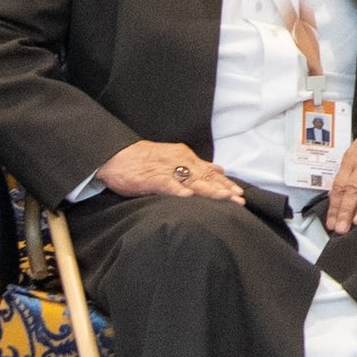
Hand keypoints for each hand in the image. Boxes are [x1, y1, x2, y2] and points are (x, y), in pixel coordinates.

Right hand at [96, 139, 243, 200]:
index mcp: (185, 157)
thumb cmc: (143, 160)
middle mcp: (179, 161)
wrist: (115, 156)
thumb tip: (219, 169)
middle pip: (206, 177)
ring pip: (191, 180)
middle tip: (240, 200)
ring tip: (224, 198)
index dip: (225, 183)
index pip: (210, 171)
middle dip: (224, 189)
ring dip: (209, 190)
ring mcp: (166, 169)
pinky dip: (177, 190)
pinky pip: (167, 184)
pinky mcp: (151, 178)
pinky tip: (188, 196)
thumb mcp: (173, 158)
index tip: (240, 193)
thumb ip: (196, 165)